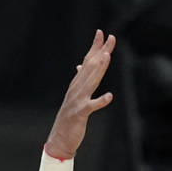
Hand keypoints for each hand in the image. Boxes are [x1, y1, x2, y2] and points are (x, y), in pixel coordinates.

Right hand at [44, 30, 115, 159]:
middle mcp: (77, 88)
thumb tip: (80, 66)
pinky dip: (100, 101)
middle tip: (111, 38)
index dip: (94, 47)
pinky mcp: (80, 113)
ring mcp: (78, 100)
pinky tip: (109, 96)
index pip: (87, 61)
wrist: (60, 138)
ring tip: (107, 56)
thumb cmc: (70, 117)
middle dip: (101, 51)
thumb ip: (80, 81)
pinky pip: (92, 106)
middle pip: (91, 67)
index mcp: (77, 84)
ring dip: (99, 69)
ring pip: (91, 82)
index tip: (102, 33)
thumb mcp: (76, 97)